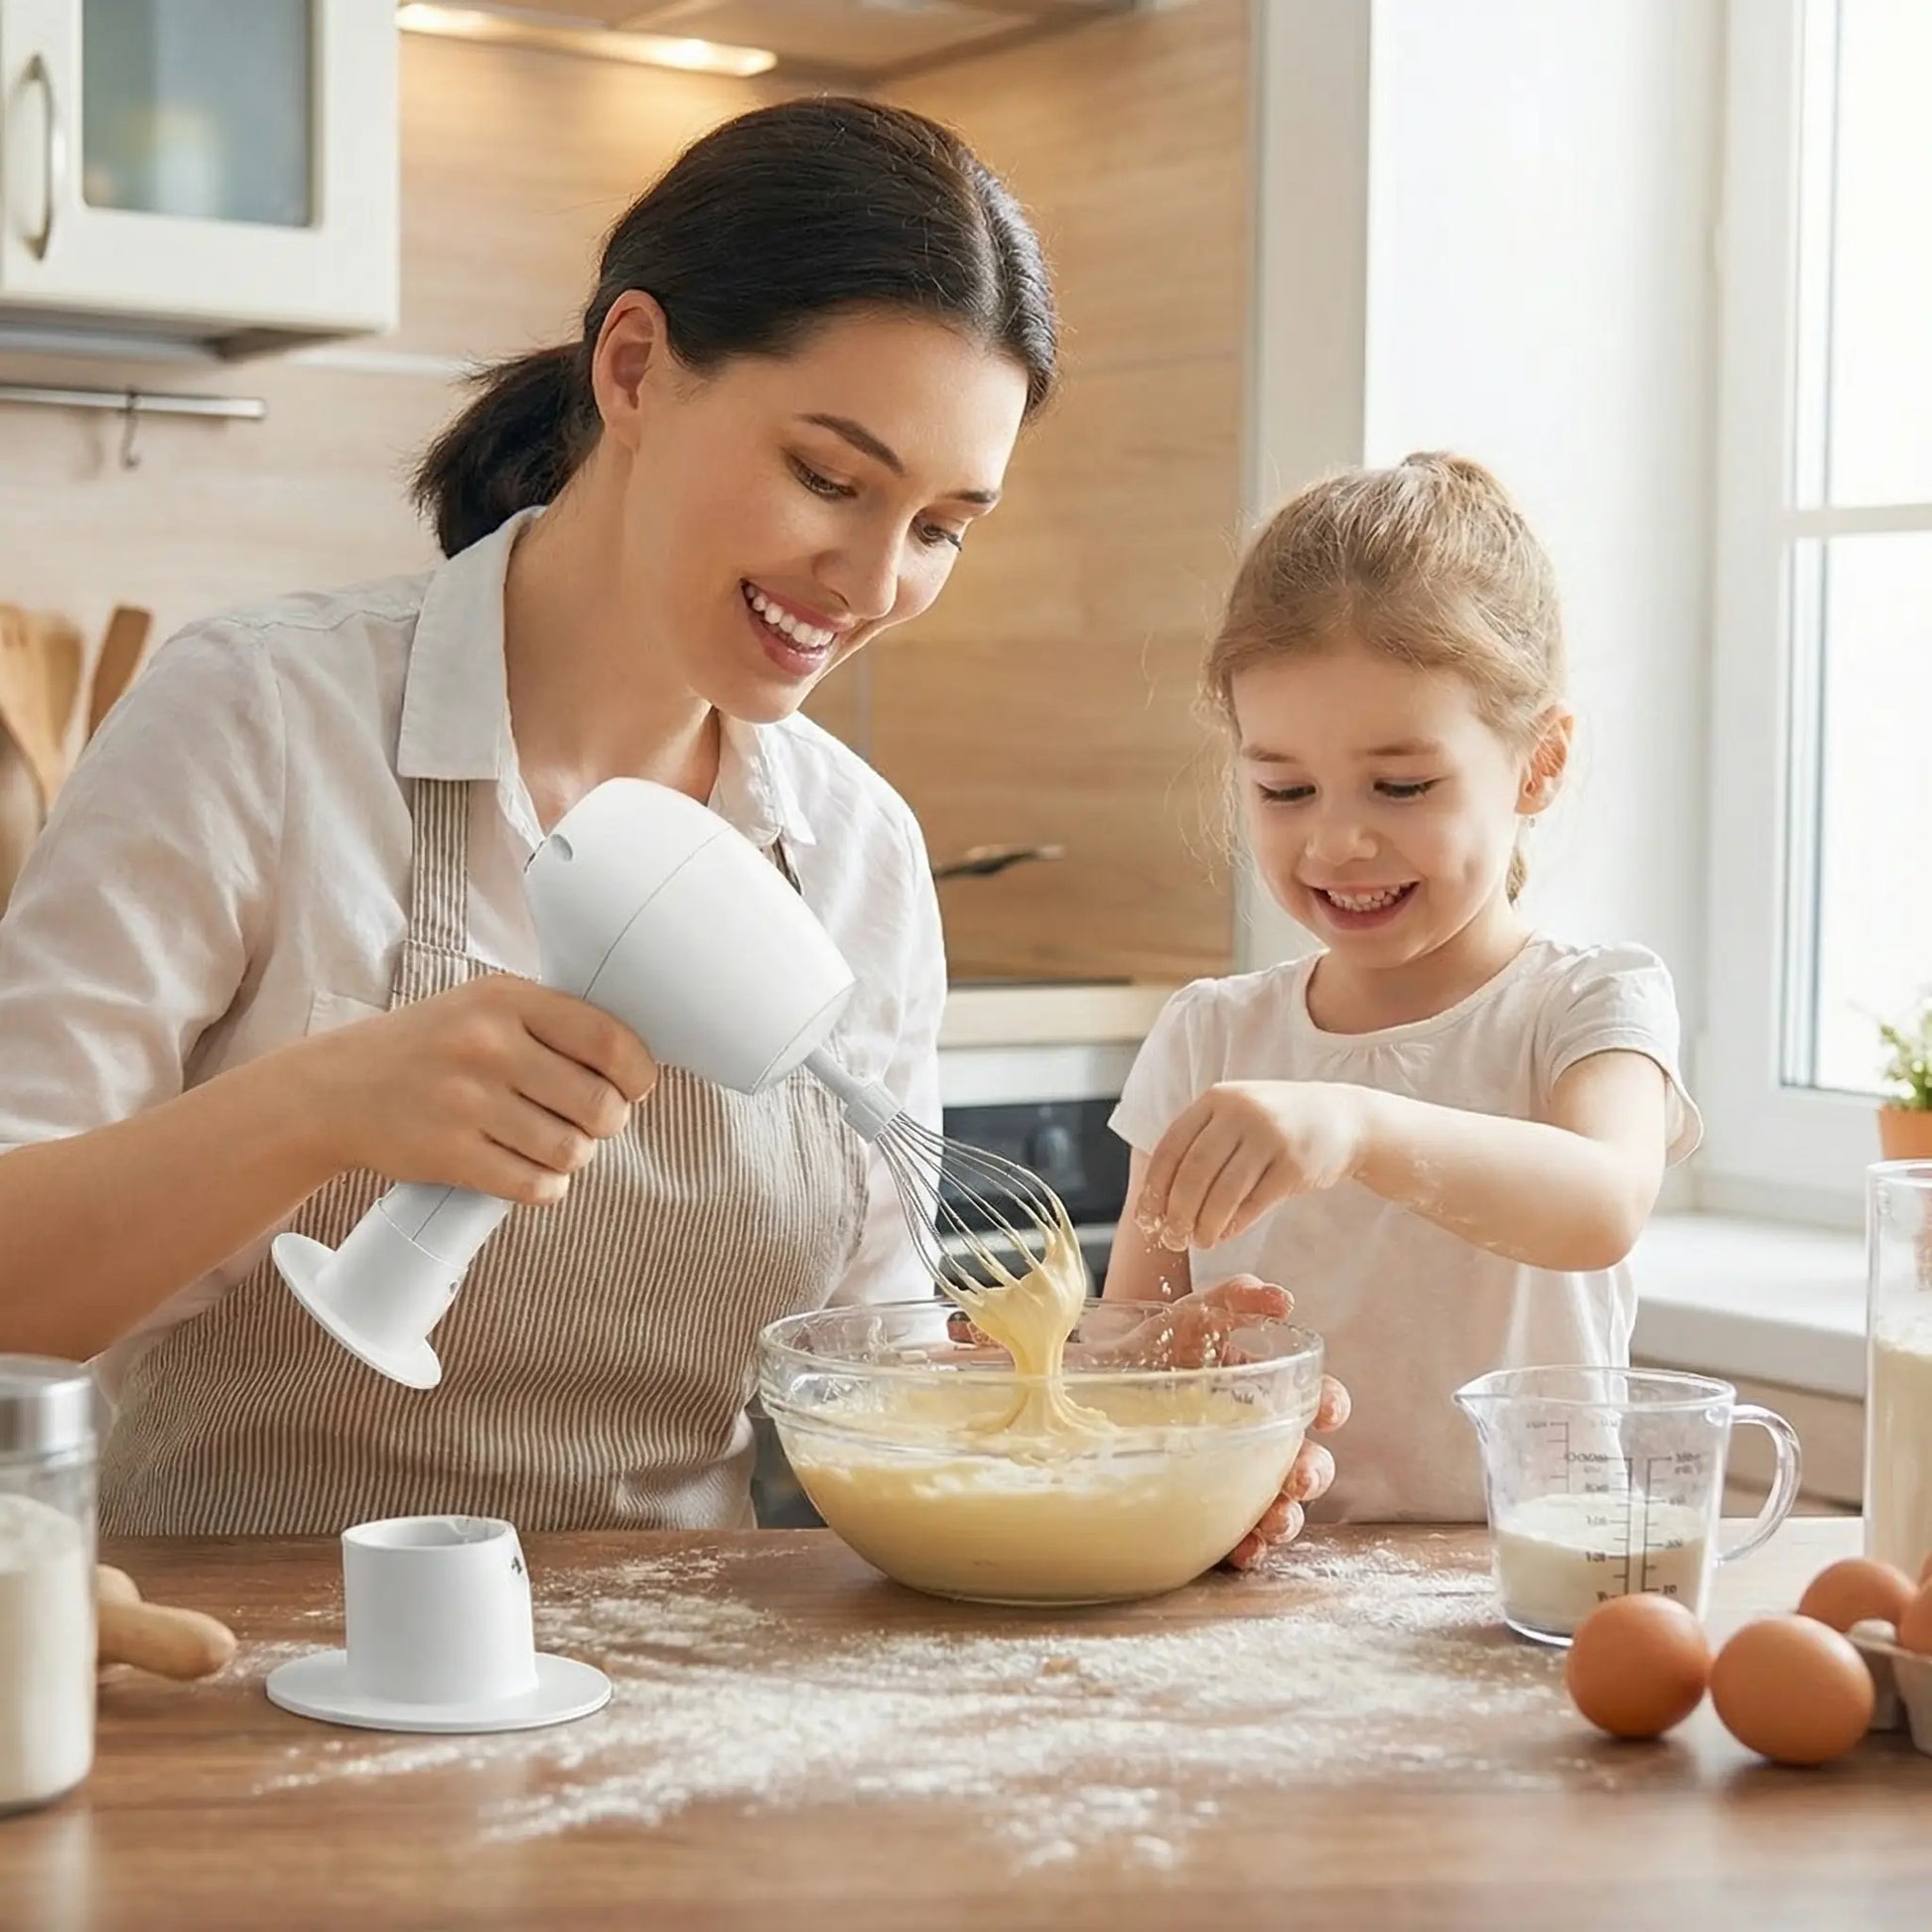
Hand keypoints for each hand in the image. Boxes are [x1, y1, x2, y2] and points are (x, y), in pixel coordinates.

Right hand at [291, 974, 658, 1205]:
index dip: (637, 1075)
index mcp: (506, 999)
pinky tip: (527, 1168)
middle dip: (607, 1122)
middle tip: (588, 1121)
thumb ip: (553, 1022)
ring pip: (572, 1151)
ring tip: (551, 1143)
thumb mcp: (484, 1005)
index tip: (633, 1086)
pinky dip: (544, 1185)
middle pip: (601, 1106)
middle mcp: (487, 1046)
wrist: (335, 1089)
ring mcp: (465, 1102)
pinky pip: (535, 1186)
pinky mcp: (449, 1154)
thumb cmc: (429, 1047)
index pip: (610, 1042)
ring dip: (573, 1157)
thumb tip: (635, 1062)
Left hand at [1110, 1276, 1347, 1568]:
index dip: (1330, 1405)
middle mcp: (1260, 1440)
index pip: (1316, 1402)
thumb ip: (1235, 1298)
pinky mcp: (1208, 1511)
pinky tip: (1243, 1550)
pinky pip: (1238, 1538)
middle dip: (1311, 1474)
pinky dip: (1248, 1548)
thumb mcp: (1191, 1316)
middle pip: (1307, 1463)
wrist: (1093, 1384)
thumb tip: (1283, 1300)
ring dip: (1287, 1518)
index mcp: (1266, 1394)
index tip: (1325, 1412)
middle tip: (1297, 1479)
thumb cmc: (1154, 1347)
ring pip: (1282, 1507)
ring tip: (1274, 1523)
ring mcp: (1237, 1478)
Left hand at [1137, 1080, 1372, 1250]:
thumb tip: (1158, 1202)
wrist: (1344, 1118)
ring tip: (1200, 1242)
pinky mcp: (1295, 1164)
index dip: (1154, 1188)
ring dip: (1205, 1224)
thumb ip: (1200, 1144)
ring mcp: (1271, 1136)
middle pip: (1194, 1172)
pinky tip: (1225, 1235)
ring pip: (1224, 1191)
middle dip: (1176, 1212)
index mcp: (1217, 1099)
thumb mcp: (1236, 1116)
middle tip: (1171, 1238)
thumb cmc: (1277, 1124)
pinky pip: (1255, 1203)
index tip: (1146, 1219)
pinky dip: (1235, 1224)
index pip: (1171, 1148)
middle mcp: (1242, 1112)